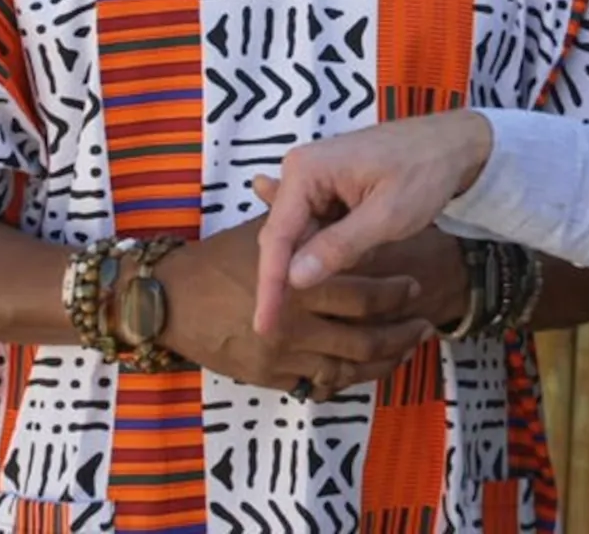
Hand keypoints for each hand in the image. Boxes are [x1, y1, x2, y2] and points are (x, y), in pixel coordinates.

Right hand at [157, 205, 436, 397]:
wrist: (163, 296)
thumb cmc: (215, 254)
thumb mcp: (264, 222)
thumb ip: (302, 218)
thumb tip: (340, 204)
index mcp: (292, 277)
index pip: (359, 294)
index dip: (392, 294)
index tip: (414, 288)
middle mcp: (286, 322)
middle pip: (361, 335)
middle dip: (399, 333)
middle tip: (425, 324)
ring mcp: (274, 354)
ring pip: (346, 366)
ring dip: (383, 360)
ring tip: (409, 346)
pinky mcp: (264, 375)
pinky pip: (318, 384)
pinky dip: (348, 377)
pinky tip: (368, 367)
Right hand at [251, 111, 494, 336]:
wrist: (456, 143)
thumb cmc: (426, 171)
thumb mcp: (386, 215)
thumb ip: (339, 247)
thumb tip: (295, 279)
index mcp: (306, 170)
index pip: (277, 236)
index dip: (270, 285)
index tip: (264, 325)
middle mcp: (301, 171)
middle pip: (284, 238)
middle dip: (291, 277)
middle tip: (283, 325)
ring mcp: (315, 180)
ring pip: (303, 237)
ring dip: (320, 262)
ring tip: (330, 279)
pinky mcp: (330, 190)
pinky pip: (320, 229)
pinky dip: (332, 249)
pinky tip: (344, 255)